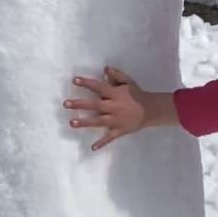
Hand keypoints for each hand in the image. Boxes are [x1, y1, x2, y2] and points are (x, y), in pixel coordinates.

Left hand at [64, 66, 178, 150]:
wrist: (151, 110)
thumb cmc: (137, 94)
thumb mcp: (128, 82)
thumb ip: (116, 75)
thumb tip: (104, 68)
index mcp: (115, 94)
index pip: (99, 87)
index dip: (87, 83)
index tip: (74, 80)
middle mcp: (114, 106)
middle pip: (95, 105)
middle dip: (80, 104)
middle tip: (66, 103)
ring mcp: (116, 120)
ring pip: (98, 121)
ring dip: (85, 122)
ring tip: (71, 122)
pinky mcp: (120, 130)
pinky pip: (110, 137)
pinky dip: (102, 143)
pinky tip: (93, 147)